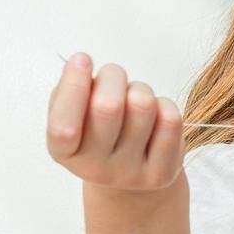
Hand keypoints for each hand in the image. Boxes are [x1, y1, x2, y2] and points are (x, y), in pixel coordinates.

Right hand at [46, 53, 185, 194]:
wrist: (131, 175)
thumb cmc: (98, 133)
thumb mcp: (73, 115)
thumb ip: (69, 92)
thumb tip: (80, 64)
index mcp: (64, 154)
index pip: (63, 126)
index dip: (73, 87)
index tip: (82, 58)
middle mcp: (96, 169)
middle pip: (108, 107)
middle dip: (112, 77)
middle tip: (113, 75)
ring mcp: (131, 173)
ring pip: (142, 105)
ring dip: (139, 89)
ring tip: (134, 97)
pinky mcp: (163, 171)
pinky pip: (170, 118)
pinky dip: (163, 104)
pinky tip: (155, 115)